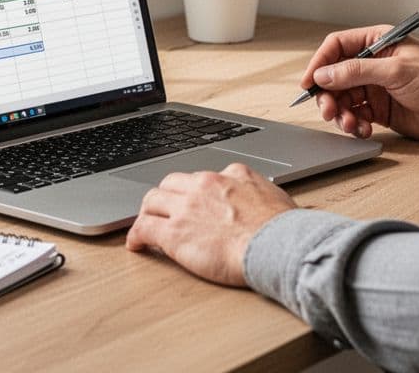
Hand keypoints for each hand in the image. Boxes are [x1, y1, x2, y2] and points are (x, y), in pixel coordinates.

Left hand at [124, 163, 296, 285]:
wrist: (276, 244)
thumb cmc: (282, 228)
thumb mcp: (275, 195)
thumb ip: (260, 192)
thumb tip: (263, 198)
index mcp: (230, 174)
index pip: (202, 177)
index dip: (194, 191)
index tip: (193, 201)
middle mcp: (204, 185)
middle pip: (172, 183)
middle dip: (165, 196)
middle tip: (163, 210)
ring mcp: (186, 207)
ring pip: (152, 201)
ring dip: (148, 212)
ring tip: (145, 224)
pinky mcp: (174, 232)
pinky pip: (144, 228)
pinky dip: (136, 235)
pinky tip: (136, 243)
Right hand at [299, 25, 418, 142]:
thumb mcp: (396, 71)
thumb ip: (357, 72)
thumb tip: (324, 74)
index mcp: (378, 42)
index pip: (337, 47)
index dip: (320, 64)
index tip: (309, 83)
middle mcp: (374, 64)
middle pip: (335, 77)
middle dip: (329, 95)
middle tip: (330, 111)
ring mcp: (377, 88)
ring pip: (343, 99)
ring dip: (341, 114)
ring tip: (352, 125)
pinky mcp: (381, 110)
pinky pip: (356, 116)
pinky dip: (355, 125)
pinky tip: (364, 130)